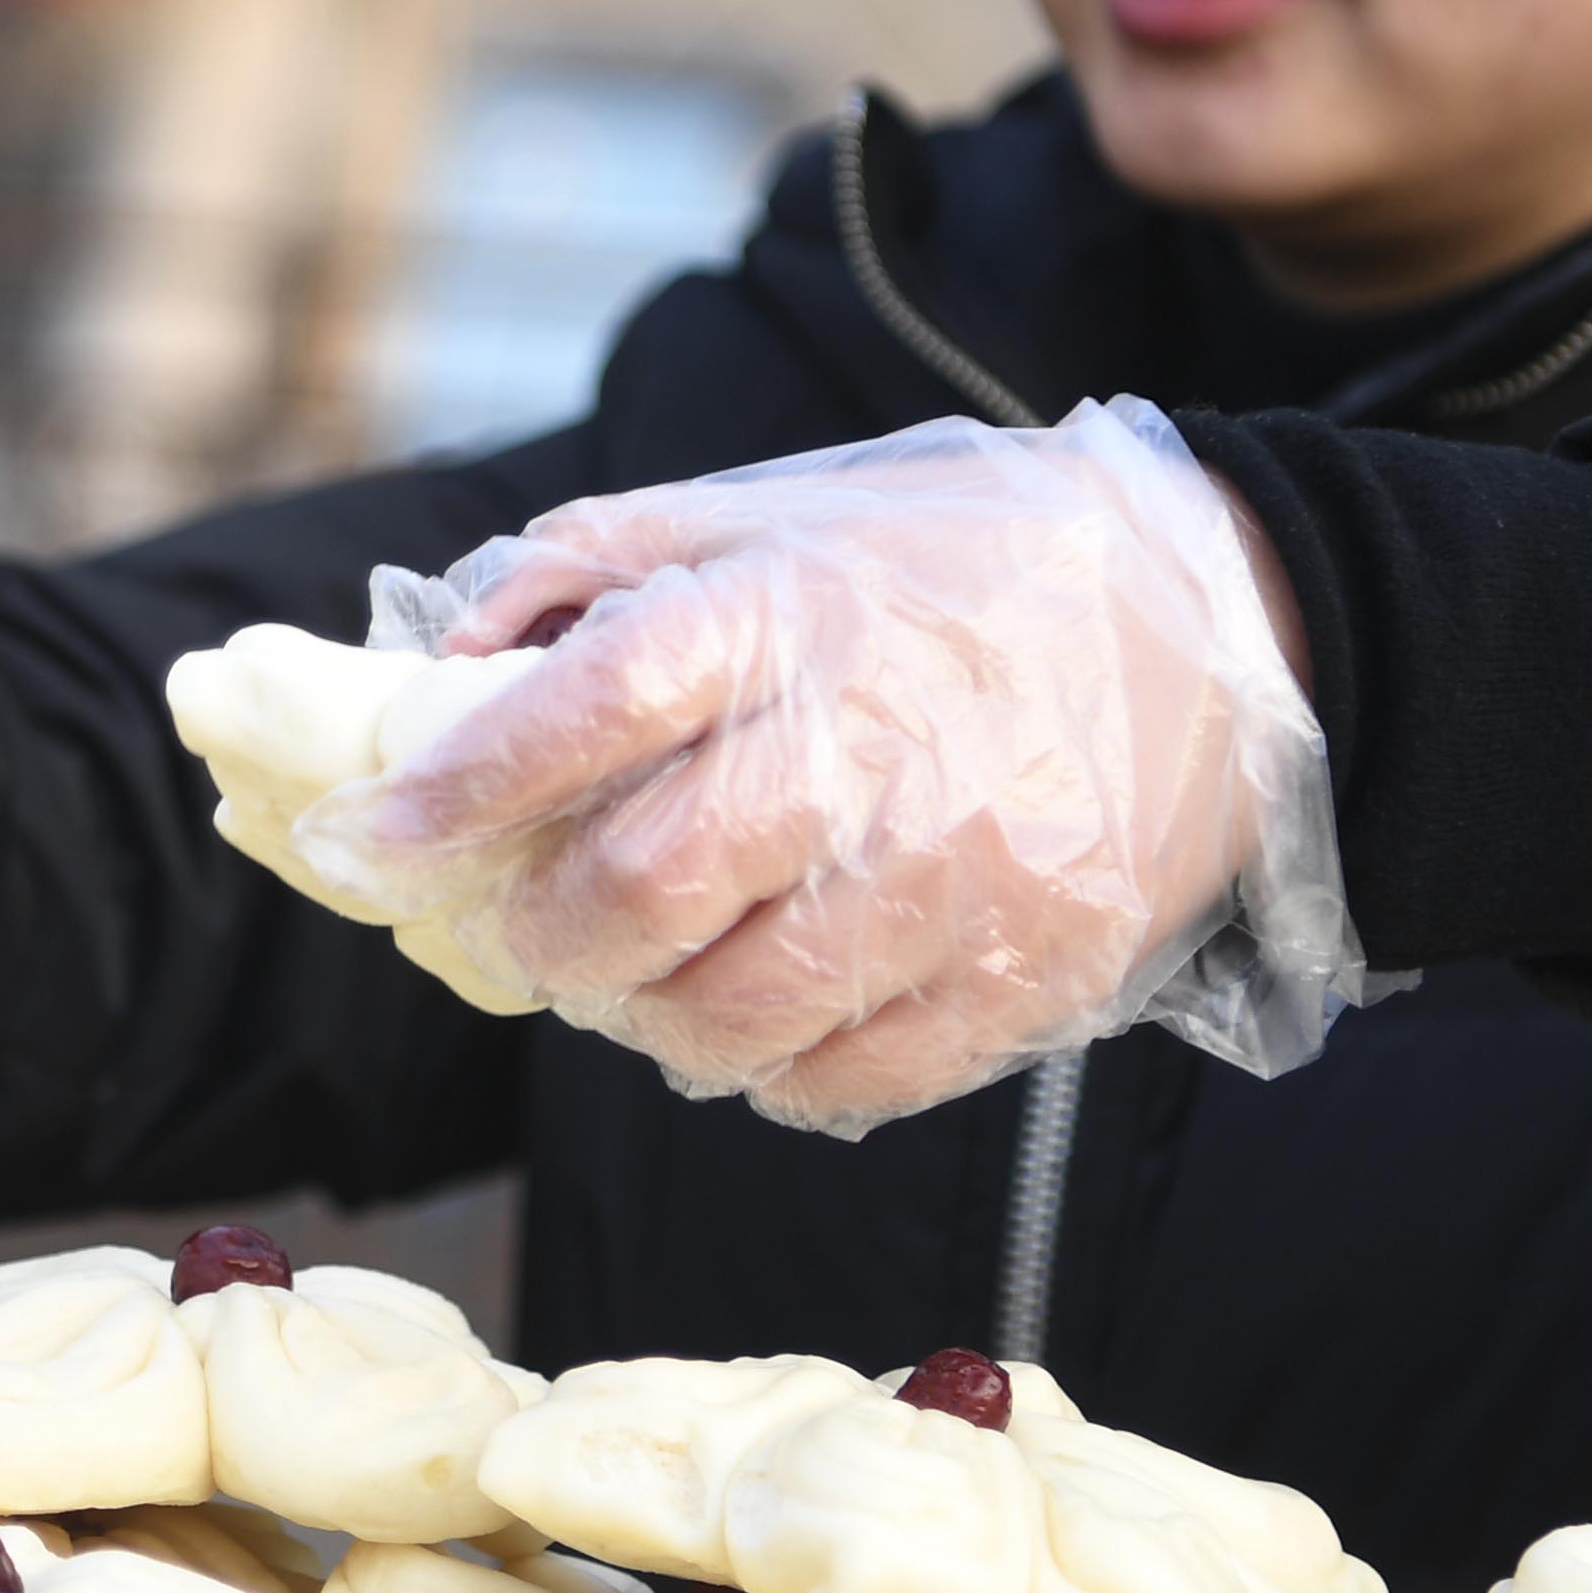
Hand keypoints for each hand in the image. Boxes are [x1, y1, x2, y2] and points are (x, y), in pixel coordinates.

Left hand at [286, 398, 1366, 1130]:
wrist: (1227, 628)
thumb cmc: (966, 562)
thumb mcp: (779, 509)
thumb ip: (601, 570)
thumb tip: (439, 661)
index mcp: (790, 616)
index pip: (582, 711)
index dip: (452, 791)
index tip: (364, 842)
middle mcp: (866, 756)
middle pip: (639, 897)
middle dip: (544, 936)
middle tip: (527, 929)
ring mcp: (953, 885)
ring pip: (726, 1020)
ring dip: (647, 1016)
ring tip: (646, 973)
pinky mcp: (1024, 983)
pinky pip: (840, 1083)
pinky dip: (767, 1066)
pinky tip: (763, 1007)